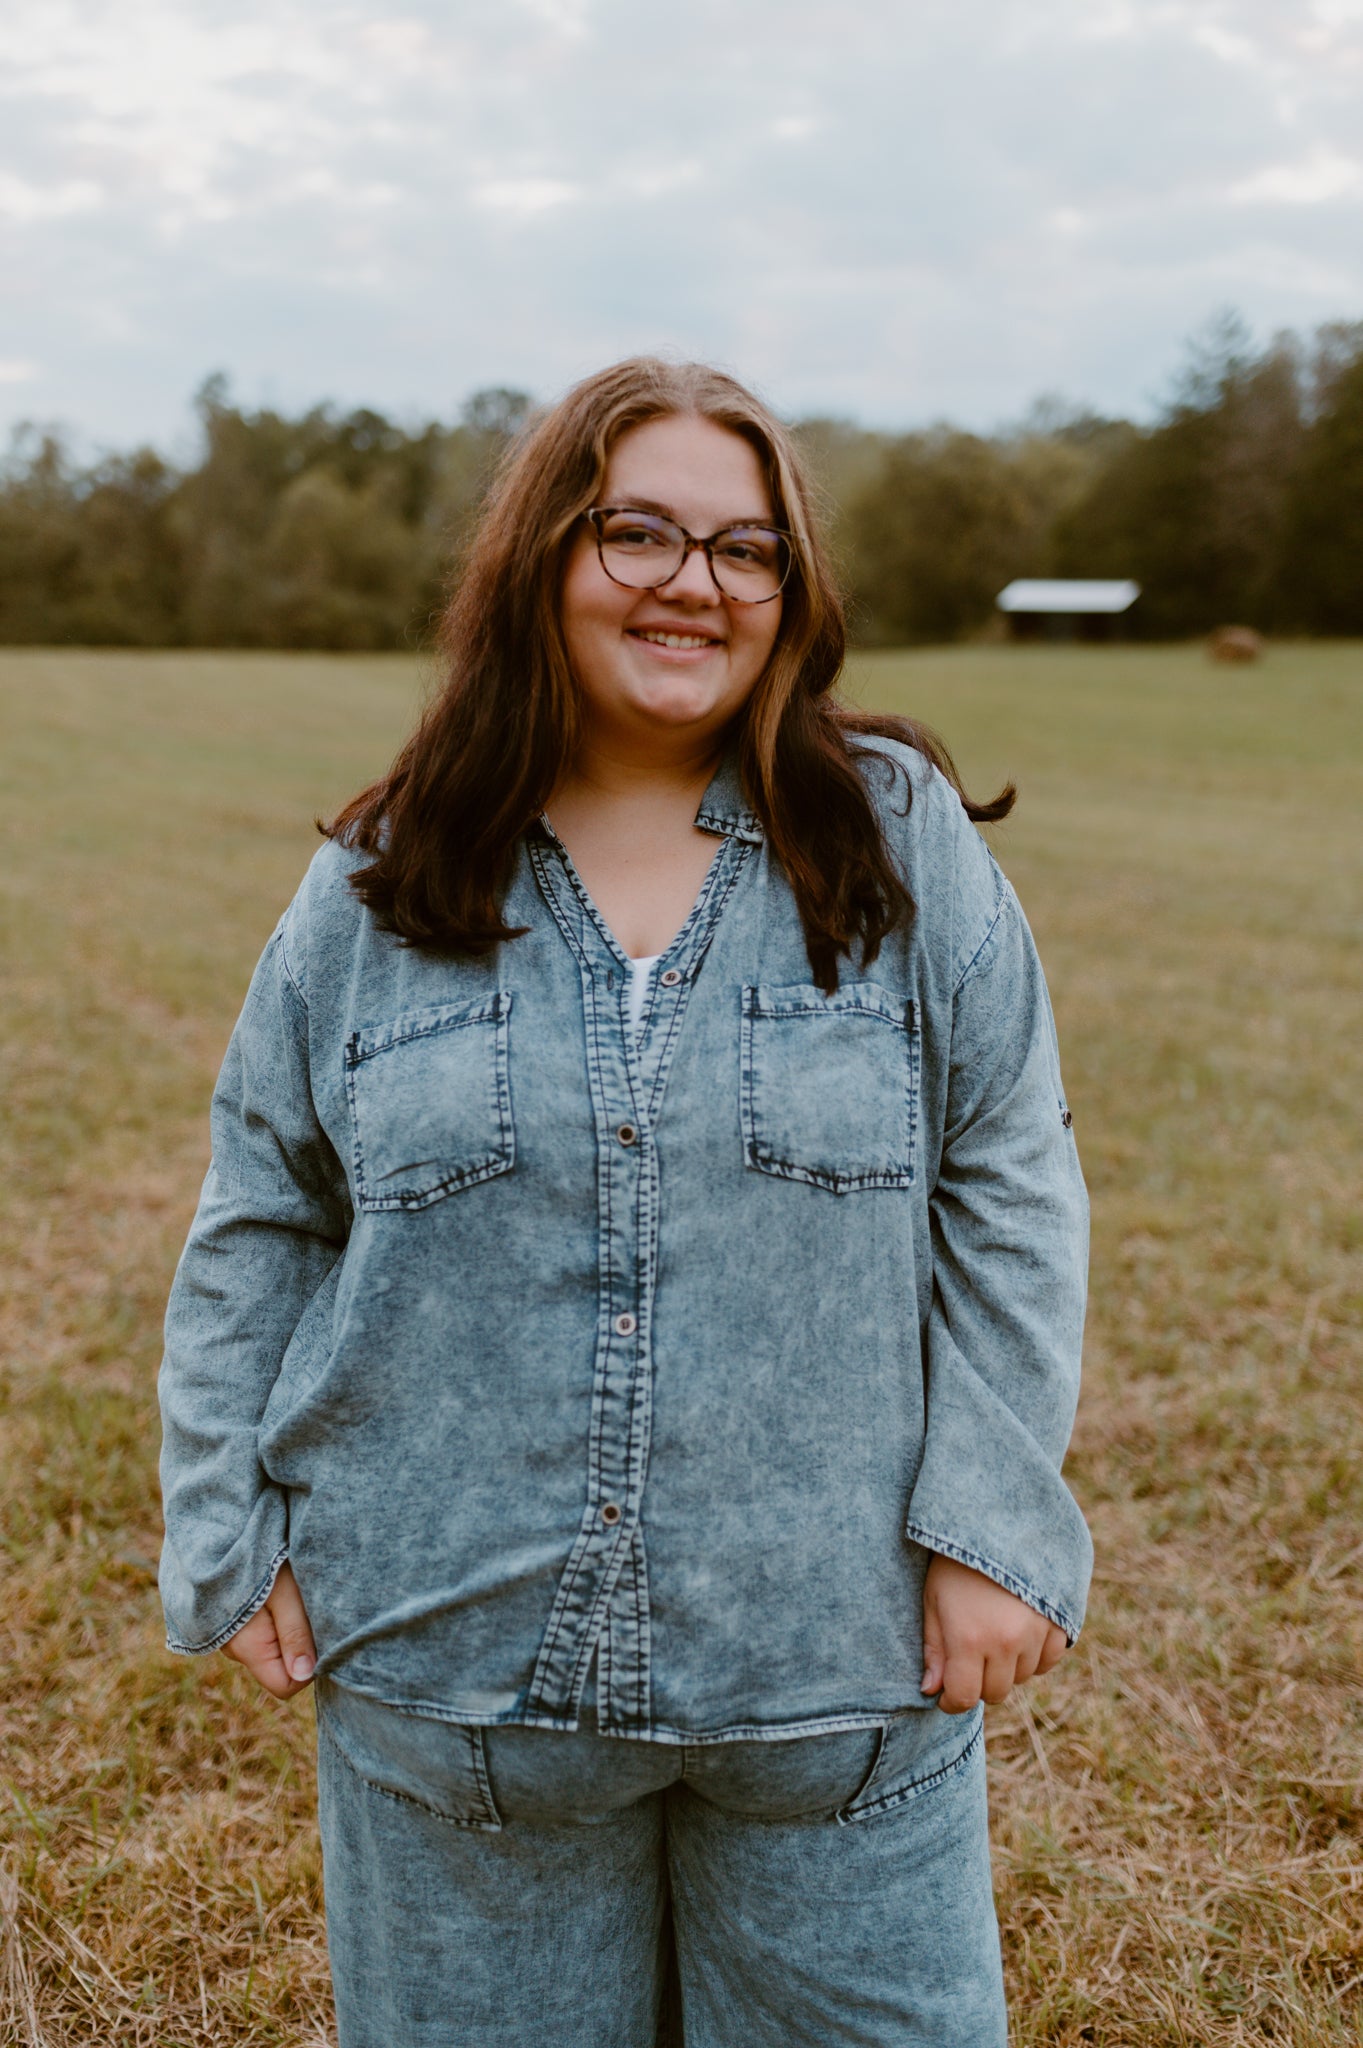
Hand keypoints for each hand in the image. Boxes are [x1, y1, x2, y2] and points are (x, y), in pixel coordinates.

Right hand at [222, 1561, 316, 1699]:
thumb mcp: (284, 1588)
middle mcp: (230, 1647)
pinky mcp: (222, 1614)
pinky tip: (270, 1581)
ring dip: (283, 1623)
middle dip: (298, 1642)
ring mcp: (223, 1631)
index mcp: (246, 1647)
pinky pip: (254, 1628)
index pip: (285, 1686)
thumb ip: (295, 1632)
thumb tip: (306, 1676)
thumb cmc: (255, 1549)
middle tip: (304, 1600)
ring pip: (267, 1644)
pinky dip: (267, 1612)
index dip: (310, 1665)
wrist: (212, 1516)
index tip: (320, 1629)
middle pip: (278, 1665)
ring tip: (286, 1583)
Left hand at [920, 1554, 1067, 1713]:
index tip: (947, 1693)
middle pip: (995, 1692)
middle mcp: (1005, 1642)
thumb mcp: (933, 1600)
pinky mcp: (1059, 1622)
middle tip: (969, 1655)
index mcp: (968, 1639)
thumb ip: (934, 1649)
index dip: (952, 1701)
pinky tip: (1018, 1634)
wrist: (998, 1519)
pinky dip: (1034, 1656)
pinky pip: (1048, 1661)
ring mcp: (1035, 1633)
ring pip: (1021, 1678)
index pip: (964, 1697)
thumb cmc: (956, 1560)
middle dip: (978, 1681)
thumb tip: (932, 1691)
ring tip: (993, 1633)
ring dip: (1006, 1667)